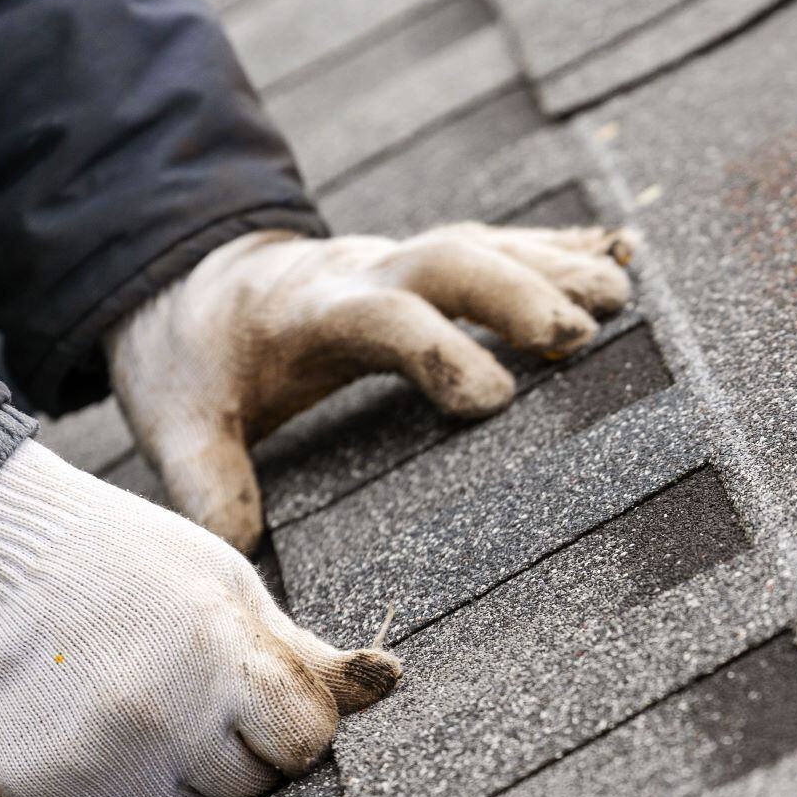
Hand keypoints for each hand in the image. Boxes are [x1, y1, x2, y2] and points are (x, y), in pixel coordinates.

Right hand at [0, 440, 399, 796]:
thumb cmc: (133, 567)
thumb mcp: (231, 590)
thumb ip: (307, 656)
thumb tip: (395, 680)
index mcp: (222, 658)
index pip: (307, 744)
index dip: (291, 724)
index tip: (258, 698)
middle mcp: (162, 717)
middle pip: (250, 789)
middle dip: (234, 753)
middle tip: (184, 696)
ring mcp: (99, 764)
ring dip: (173, 783)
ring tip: (134, 711)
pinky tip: (94, 743)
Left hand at [105, 222, 635, 550]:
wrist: (189, 284)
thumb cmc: (197, 362)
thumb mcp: (176, 421)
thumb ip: (206, 479)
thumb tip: (234, 551)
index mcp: (310, 312)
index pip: (383, 318)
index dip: (437, 349)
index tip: (492, 399)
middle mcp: (365, 272)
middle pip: (451, 260)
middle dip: (518, 292)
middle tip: (582, 335)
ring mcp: (402, 262)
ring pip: (486, 246)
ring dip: (556, 266)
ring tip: (620, 297)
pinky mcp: (428, 265)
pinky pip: (501, 245)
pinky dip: (560, 248)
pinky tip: (618, 256)